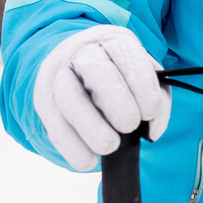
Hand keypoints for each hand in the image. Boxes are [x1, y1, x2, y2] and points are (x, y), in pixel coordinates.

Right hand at [33, 25, 170, 171]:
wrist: (76, 68)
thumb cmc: (120, 77)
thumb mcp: (143, 79)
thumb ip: (157, 100)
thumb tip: (152, 129)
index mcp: (113, 41)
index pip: (125, 53)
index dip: (140, 82)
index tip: (150, 111)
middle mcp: (84, 52)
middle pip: (95, 69)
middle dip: (115, 99)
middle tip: (129, 125)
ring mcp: (60, 75)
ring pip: (68, 94)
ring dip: (89, 124)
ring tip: (110, 147)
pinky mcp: (45, 100)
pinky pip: (54, 122)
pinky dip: (70, 145)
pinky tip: (87, 160)